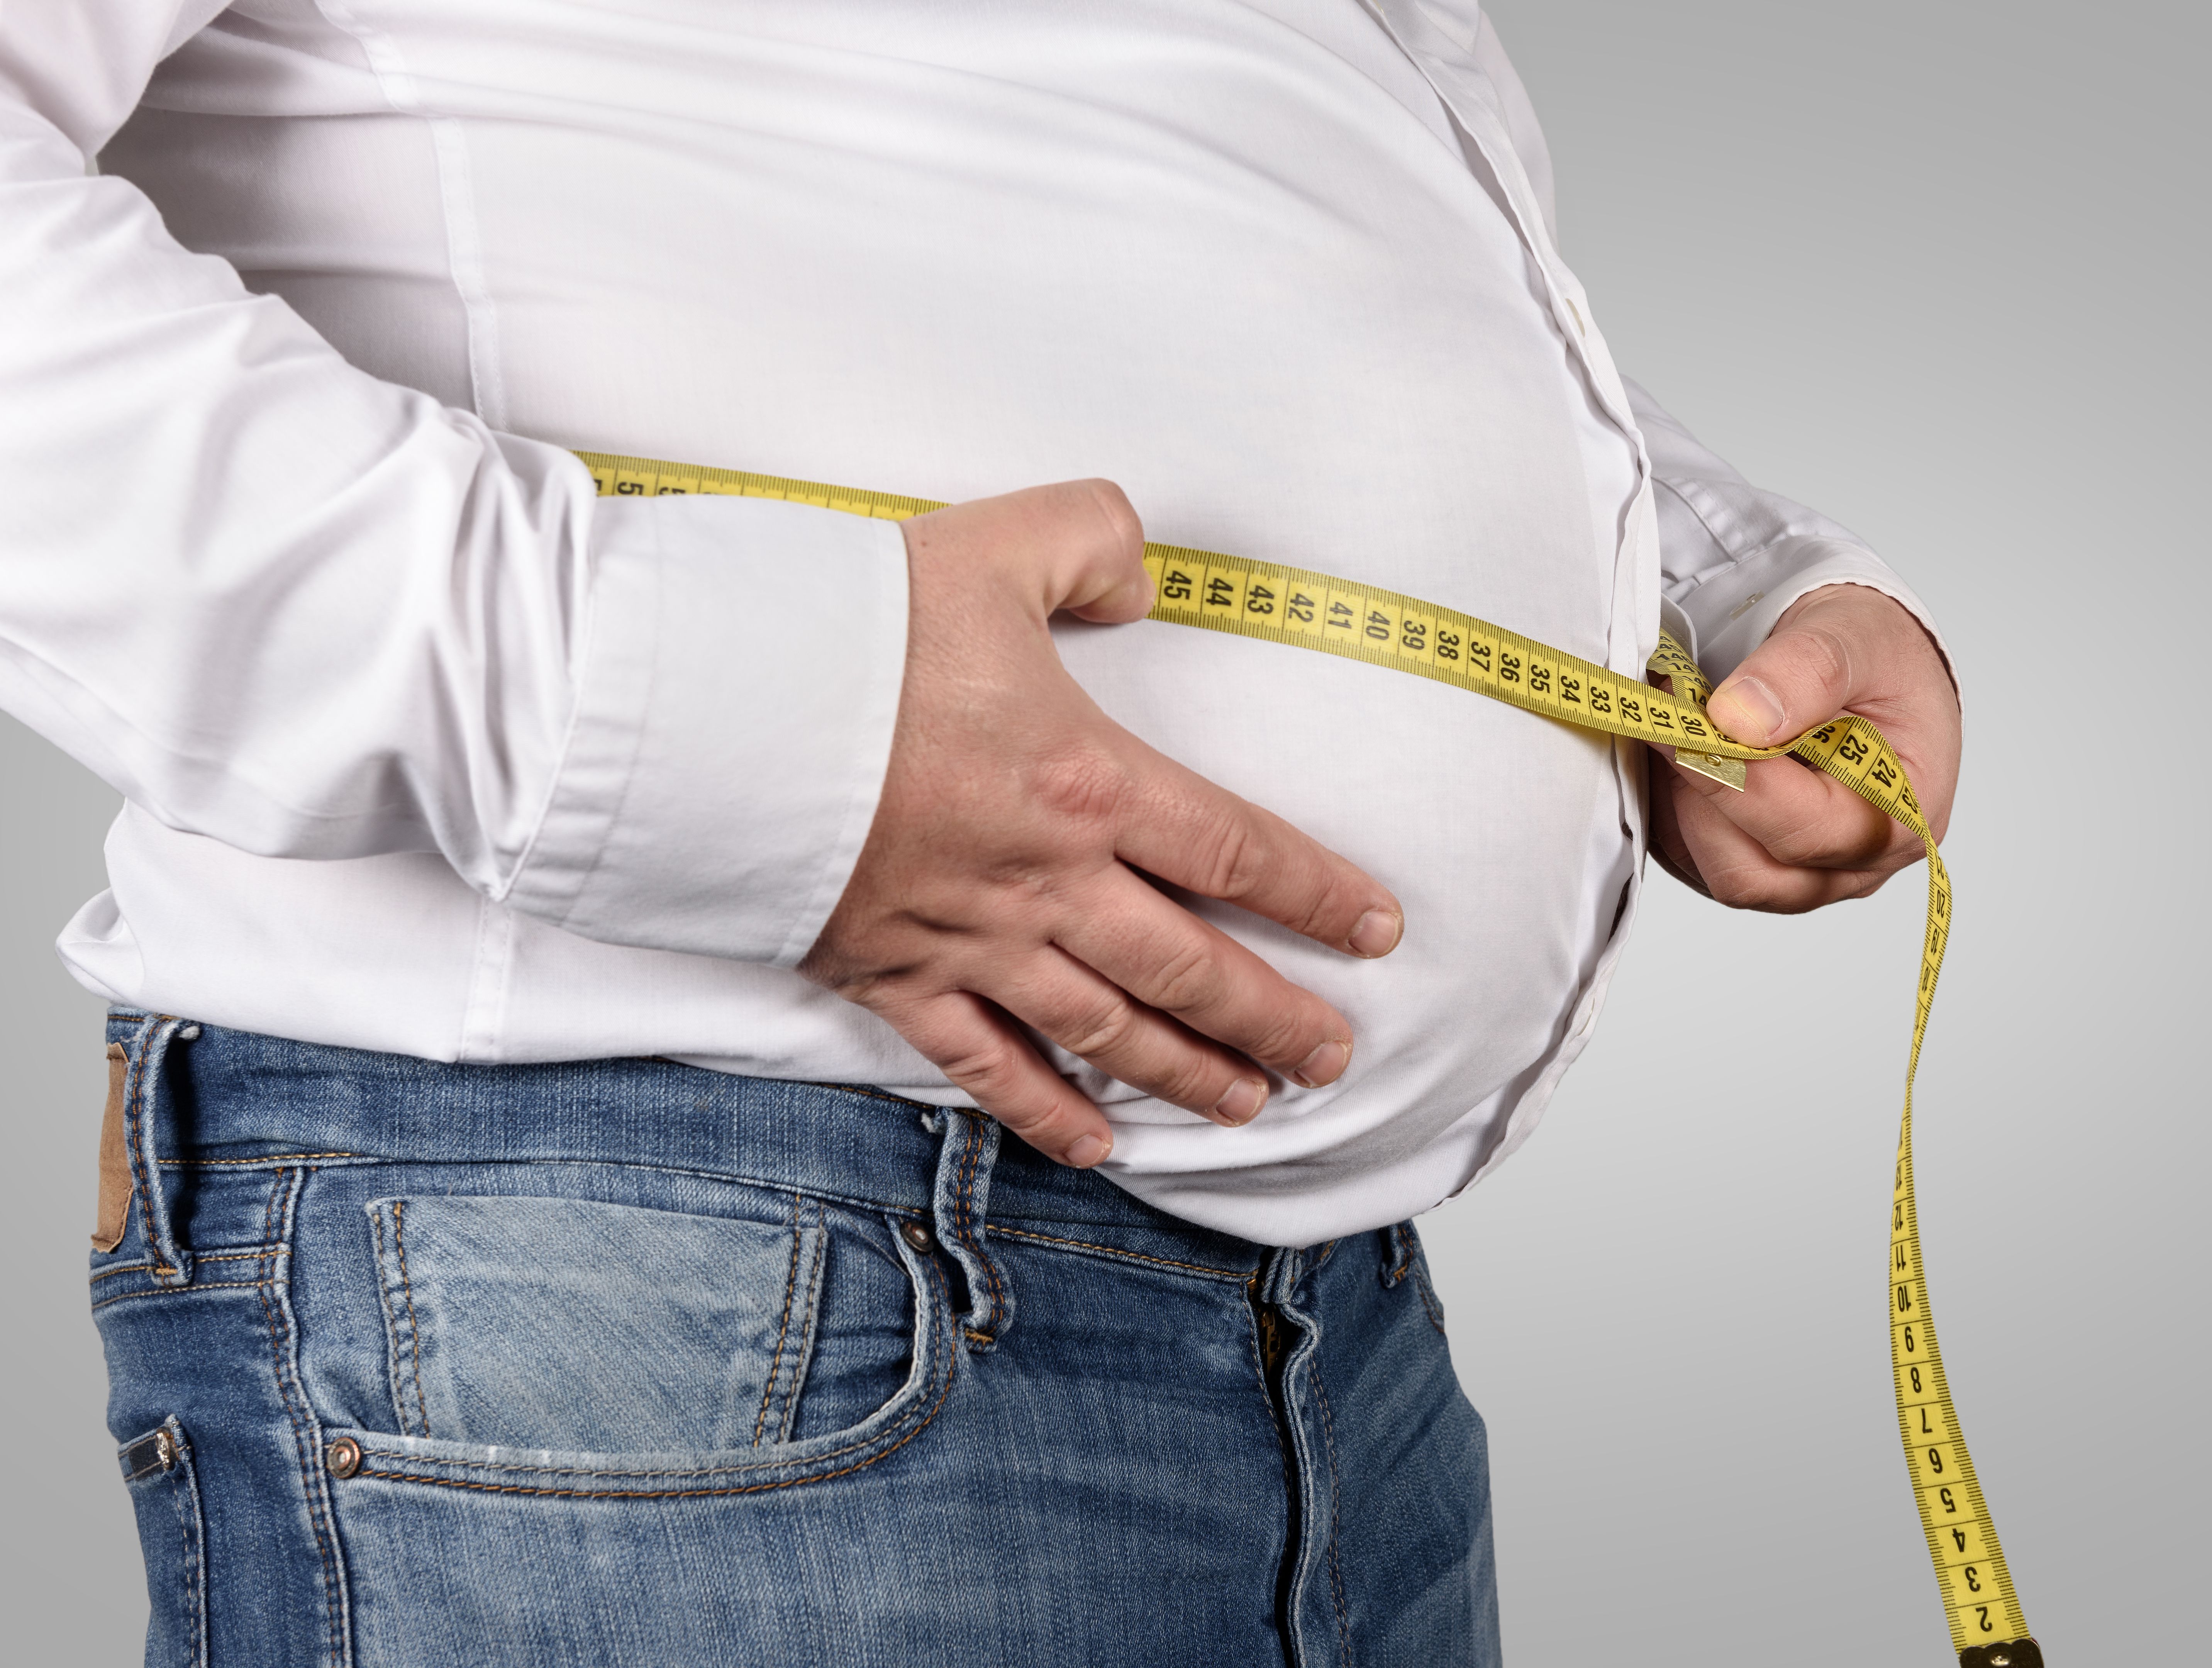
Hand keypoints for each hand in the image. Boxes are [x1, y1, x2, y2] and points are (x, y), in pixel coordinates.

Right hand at [801, 480, 1403, 1168]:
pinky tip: (1097, 1141)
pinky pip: (984, 1063)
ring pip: (1105, 1028)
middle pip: (1188, 965)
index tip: (1375, 933)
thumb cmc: (850, 628)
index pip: (1234, 850)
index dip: (1315, 895)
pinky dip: (1044, 1109)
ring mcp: (969, 938)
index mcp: (1084, 781)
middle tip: (1333, 1057)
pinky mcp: (893, 974)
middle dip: (1272, 1017)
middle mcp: (1044, 879)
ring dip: (1185, 1072)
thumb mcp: (996, 542)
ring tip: (1248, 1104)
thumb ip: (1093, 541)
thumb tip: (1143, 583)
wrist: (710, 708)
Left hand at [1649, 583, 1959, 910]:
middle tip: (1672, 721)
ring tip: (1678, 730)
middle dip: (1699, 797)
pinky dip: (1671, 811)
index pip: (1806, 832)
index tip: (1683, 722)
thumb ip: (1806, 670)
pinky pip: (1693, 861)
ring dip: (1679, 804)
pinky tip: (1679, 754)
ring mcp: (1807, 878)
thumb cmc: (1877, 658)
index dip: (1734, 781)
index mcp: (1903, 816)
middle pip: (1753, 874)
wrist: (1866, 665)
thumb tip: (1737, 718)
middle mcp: (1857, 865)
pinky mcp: (1758, 866)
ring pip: (1715, 873)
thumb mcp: (1857, 636)